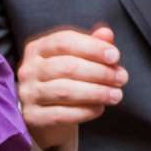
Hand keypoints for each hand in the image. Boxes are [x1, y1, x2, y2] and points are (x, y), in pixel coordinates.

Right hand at [18, 25, 127, 150]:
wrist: (46, 114)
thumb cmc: (65, 80)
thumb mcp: (77, 59)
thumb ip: (92, 44)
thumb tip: (106, 33)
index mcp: (38, 48)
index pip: (64, 41)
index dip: (92, 47)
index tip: (115, 56)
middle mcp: (28, 69)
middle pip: (67, 66)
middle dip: (100, 72)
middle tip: (122, 78)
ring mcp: (28, 94)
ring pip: (65, 91)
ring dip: (96, 92)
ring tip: (116, 95)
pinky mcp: (32, 117)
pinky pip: (61, 114)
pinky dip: (85, 111)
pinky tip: (100, 108)